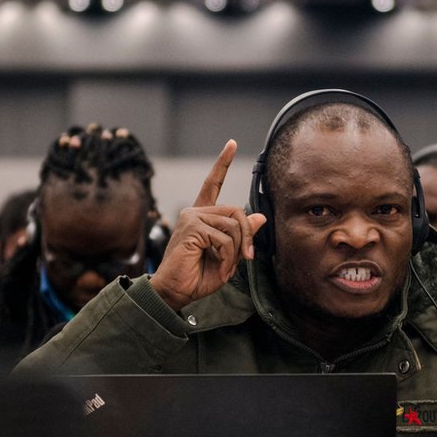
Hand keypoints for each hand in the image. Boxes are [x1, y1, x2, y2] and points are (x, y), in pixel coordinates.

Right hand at [150, 140, 265, 311]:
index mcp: (202, 216)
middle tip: (247, 258)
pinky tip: (220, 268)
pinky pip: (224, 237)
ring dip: (237, 251)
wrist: (175, 292)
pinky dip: (227, 257)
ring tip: (227, 268)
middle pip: (237, 211)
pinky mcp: (192, 227)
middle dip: (247, 236)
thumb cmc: (197, 277)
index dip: (222, 163)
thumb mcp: (228, 256)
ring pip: (234, 226)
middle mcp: (195, 212)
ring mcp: (192, 217)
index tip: (231, 143)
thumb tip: (260, 217)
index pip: (213, 183)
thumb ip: (241, 236)